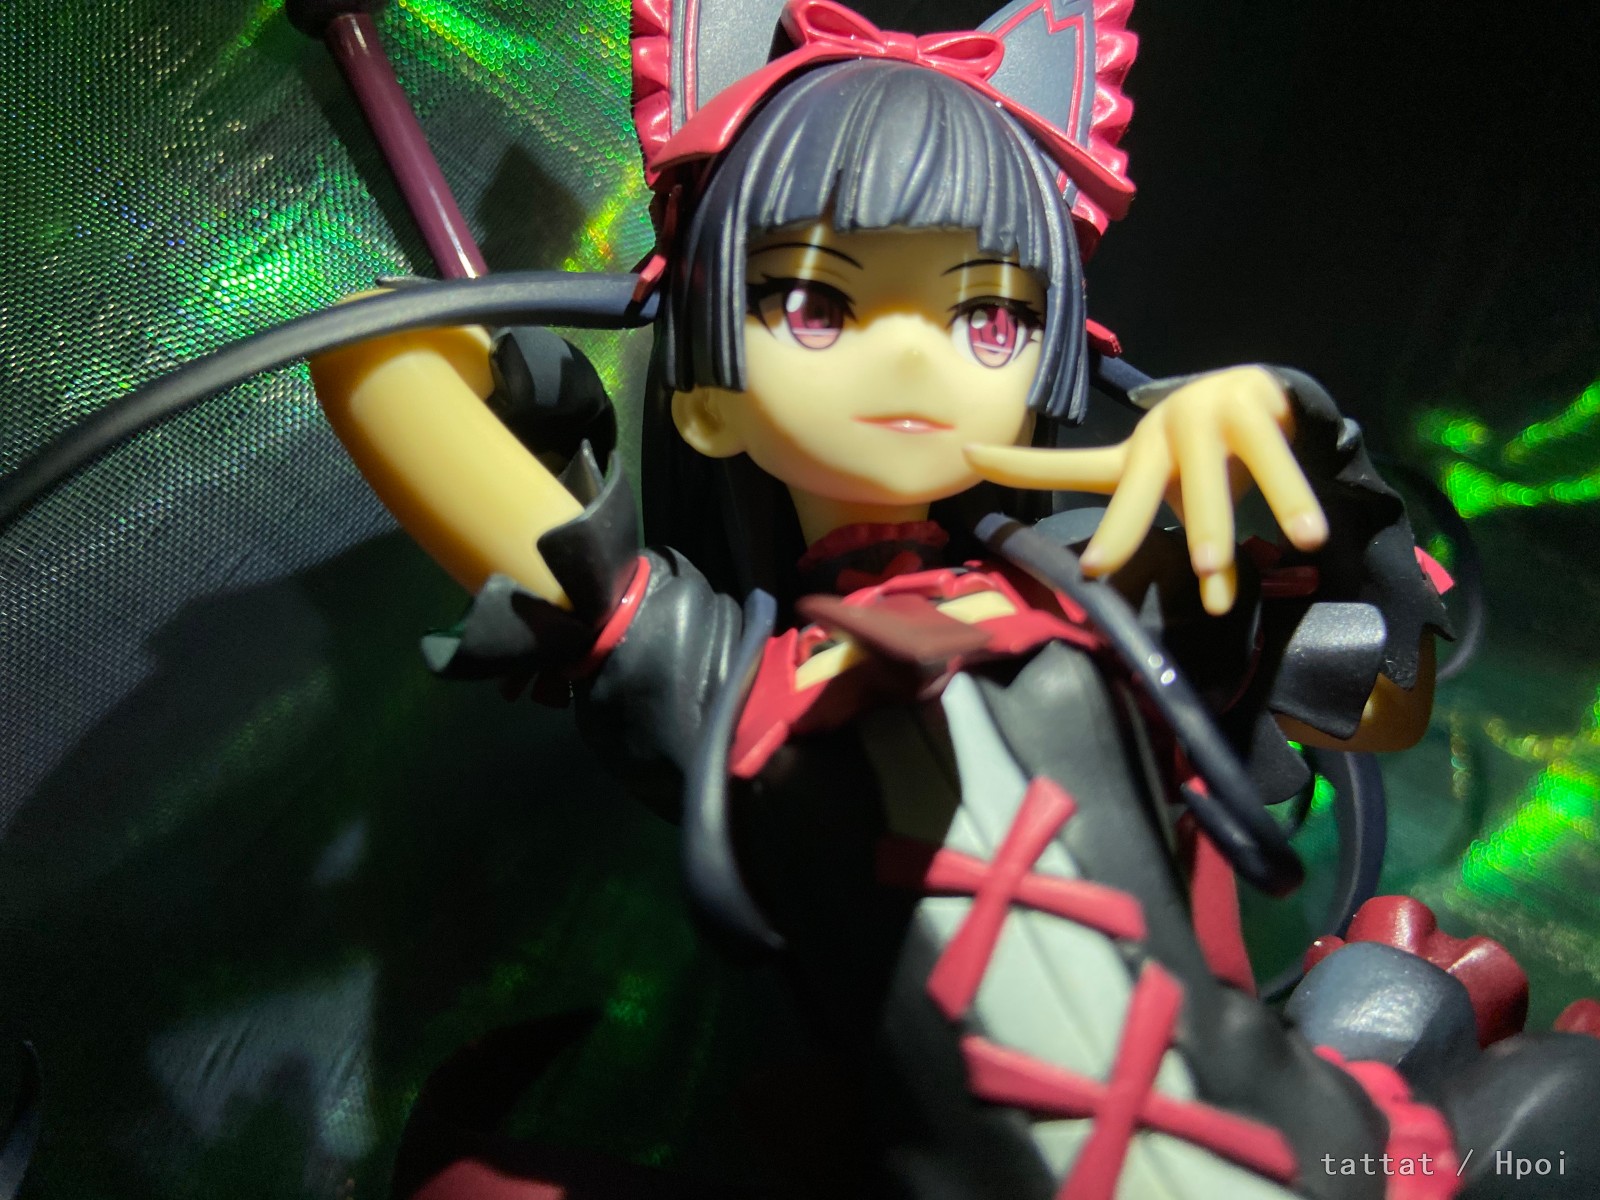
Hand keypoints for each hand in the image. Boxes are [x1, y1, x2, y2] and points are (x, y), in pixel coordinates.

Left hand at [964, 366, 1327, 613]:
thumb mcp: (1178, 490)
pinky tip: (1305, 534)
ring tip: (1212, 572)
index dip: (1019, 462)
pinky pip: (1272, 463)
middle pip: (1134, 489)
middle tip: (1100, 566)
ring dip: (1210, 527)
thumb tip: (1183, 601)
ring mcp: (1205, 414)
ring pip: (1208, 483)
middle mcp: (1160, 432)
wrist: (1272, 391)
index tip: (967, 455)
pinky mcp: (1254, 407)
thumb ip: (1171, 538)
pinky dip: (1288, 501)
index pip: (1069, 463)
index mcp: (1134, 454)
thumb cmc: (1209, 451)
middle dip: (1120, 529)